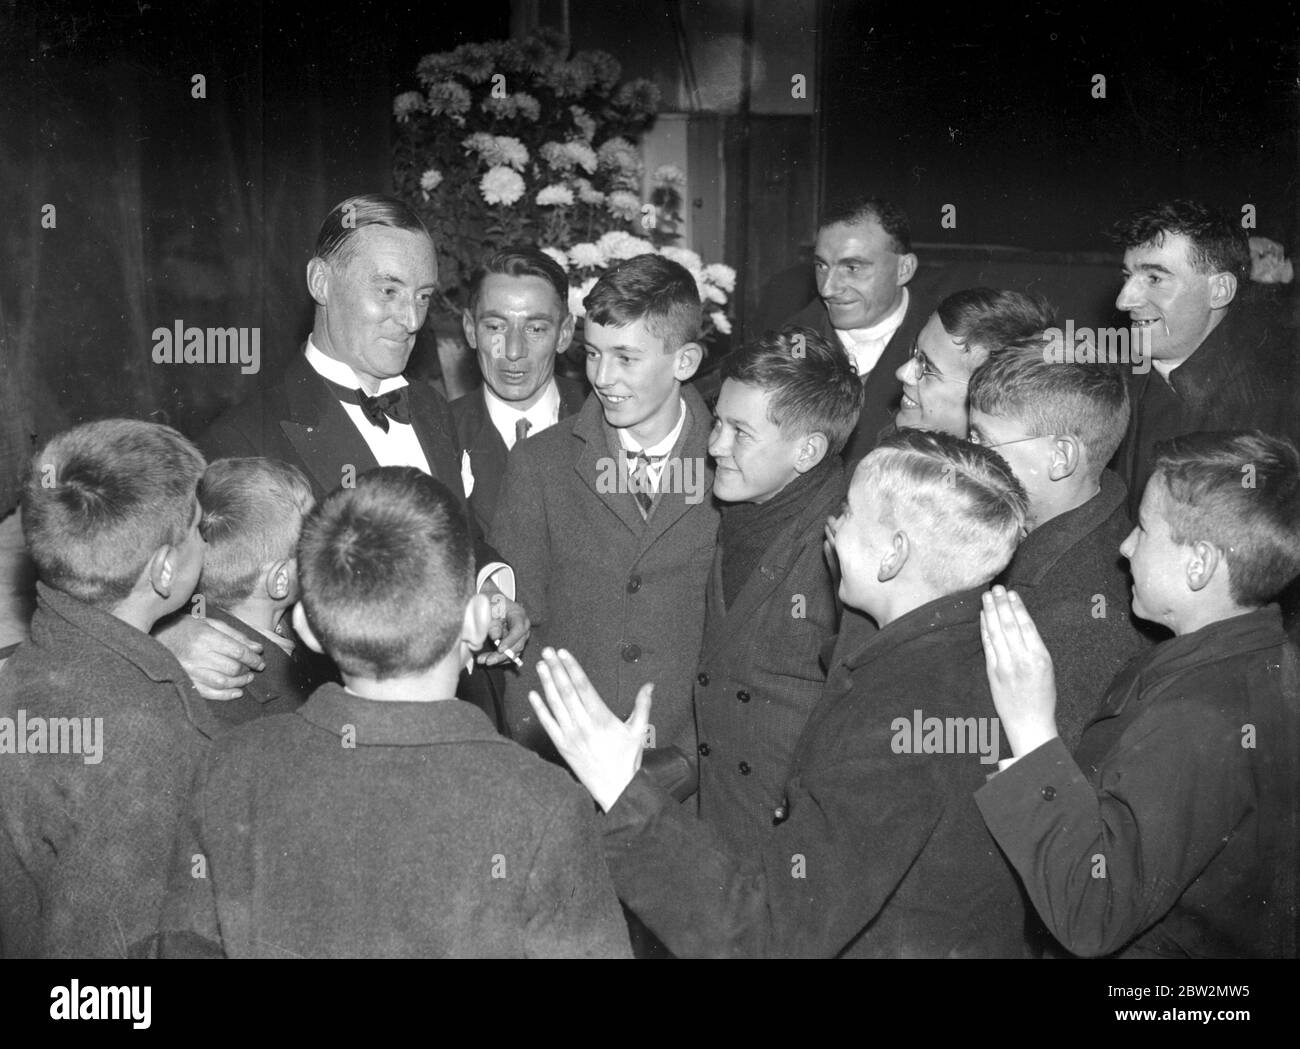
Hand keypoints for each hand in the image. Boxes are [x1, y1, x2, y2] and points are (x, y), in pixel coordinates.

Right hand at [154, 613, 263, 700]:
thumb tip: (257, 647)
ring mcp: (190, 671)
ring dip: (240, 682)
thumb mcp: (210, 623)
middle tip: (254, 668)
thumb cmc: (184, 627)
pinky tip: (237, 692)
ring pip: (223, 682)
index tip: (260, 661)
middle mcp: (198, 655)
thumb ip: (235, 635)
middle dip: (247, 669)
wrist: (154, 636)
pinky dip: (226, 695)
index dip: (253, 658)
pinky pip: (209, 693)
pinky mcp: (185, 681)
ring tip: (247, 678)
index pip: (238, 651)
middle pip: (232, 668)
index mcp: (206, 637)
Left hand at [477, 592, 530, 665]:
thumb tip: (495, 637)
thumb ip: (492, 622)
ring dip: (499, 659)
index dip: (510, 640)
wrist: (492, 602)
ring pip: (514, 652)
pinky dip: (499, 659)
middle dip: (503, 655)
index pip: (519, 629)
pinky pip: (510, 654)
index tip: (499, 649)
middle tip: (488, 660)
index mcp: (519, 614)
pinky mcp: (514, 643)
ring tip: (482, 660)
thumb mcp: (489, 609)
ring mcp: (520, 636)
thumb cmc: (490, 603)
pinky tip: (486, 659)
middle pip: (518, 644)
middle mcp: (523, 626)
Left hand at [527, 647, 651, 810]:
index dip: (573, 668)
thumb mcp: (639, 731)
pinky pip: (548, 724)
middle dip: (557, 669)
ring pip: (556, 705)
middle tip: (548, 651)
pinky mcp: (562, 747)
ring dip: (547, 683)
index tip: (564, 653)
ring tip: (541, 665)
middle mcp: (584, 725)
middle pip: (567, 692)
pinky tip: (533, 694)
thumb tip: (650, 684)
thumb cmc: (627, 759)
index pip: (584, 687)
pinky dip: (540, 709)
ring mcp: (571, 736)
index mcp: (602, 718)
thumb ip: (643, 705)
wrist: (615, 788)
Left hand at [979, 586, 1057, 756]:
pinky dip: (984, 628)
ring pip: (996, 632)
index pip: (1026, 625)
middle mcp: (1022, 659)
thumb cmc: (1042, 696)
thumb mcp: (1047, 668)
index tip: (1012, 593)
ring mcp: (1005, 666)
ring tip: (987, 596)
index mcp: (1040, 657)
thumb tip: (1022, 623)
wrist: (1029, 722)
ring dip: (990, 612)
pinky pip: (987, 645)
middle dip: (1002, 604)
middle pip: (1009, 625)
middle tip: (996, 588)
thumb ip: (1034, 647)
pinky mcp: (993, 672)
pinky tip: (983, 616)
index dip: (1017, 607)